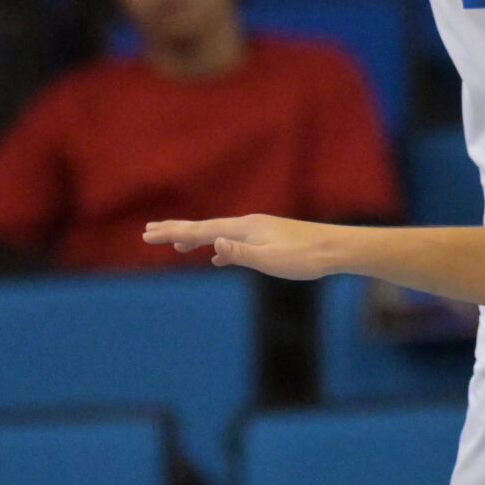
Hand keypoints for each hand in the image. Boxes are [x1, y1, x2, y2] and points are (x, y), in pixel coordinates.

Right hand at [144, 213, 340, 278]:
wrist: (336, 248)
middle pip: (205, 226)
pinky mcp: (268, 239)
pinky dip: (217, 247)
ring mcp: (258, 230)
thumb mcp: (271, 259)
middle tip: (148, 232)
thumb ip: (240, 253)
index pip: (201, 231)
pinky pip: (233, 241)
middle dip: (176, 230)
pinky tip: (217, 257)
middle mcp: (248, 224)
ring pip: (218, 233)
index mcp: (245, 228)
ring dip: (195, 238)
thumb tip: (213, 245)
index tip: (148, 235)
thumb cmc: (305, 257)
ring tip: (176, 245)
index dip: (174, 234)